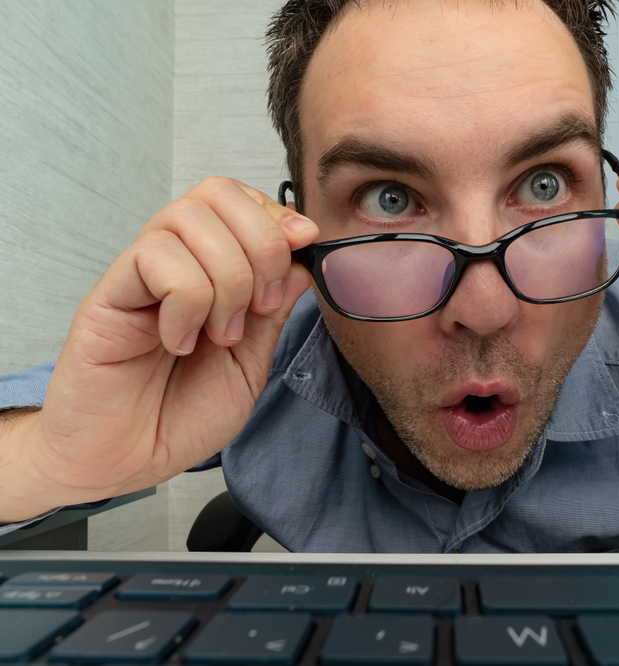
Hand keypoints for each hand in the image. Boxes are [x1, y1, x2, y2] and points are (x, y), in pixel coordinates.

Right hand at [5, 178, 317, 520]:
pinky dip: (187, 301)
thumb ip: (274, 310)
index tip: (301, 250)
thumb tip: (303, 258)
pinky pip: (156, 258)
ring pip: (189, 219)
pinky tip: (180, 341)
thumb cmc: (181, 416)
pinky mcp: (109, 294)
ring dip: (227, 278)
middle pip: (217, 192)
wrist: (127, 461)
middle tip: (260, 306)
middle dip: (261, 244)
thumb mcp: (251, 362)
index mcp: (212, 271)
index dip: (277, 216)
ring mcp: (140, 275)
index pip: (241, 200)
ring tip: (219, 334)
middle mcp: (175, 262)